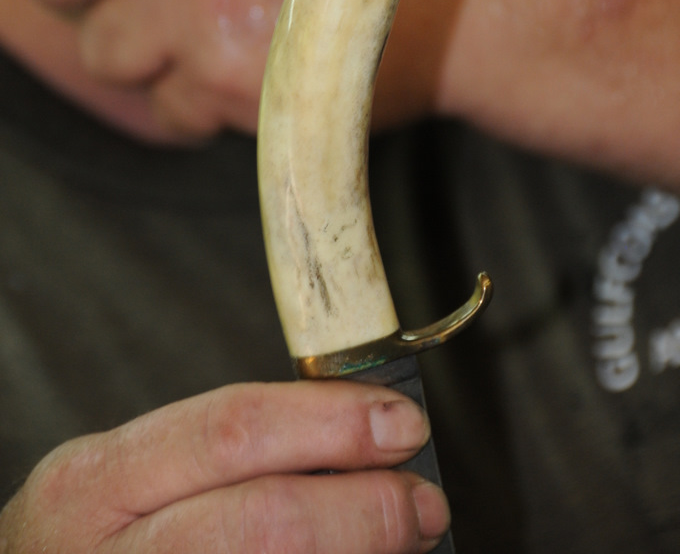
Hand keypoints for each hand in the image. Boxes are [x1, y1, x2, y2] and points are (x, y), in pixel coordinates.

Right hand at [0, 381, 448, 553]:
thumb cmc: (99, 540)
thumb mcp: (131, 479)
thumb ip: (222, 455)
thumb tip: (356, 435)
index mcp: (94, 483)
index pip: (232, 431)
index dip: (330, 423)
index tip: (398, 422)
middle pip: (264, 523)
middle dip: (366, 510)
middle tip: (421, 503)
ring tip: (401, 542)